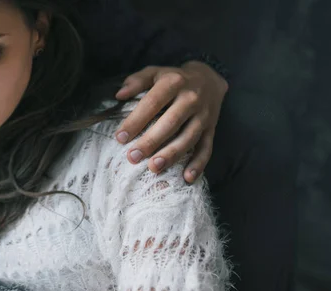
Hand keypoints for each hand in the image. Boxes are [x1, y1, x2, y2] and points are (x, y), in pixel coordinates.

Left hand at [115, 61, 228, 182]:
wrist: (209, 78)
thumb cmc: (173, 78)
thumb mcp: (155, 72)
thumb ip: (137, 81)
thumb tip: (119, 95)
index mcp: (174, 82)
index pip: (152, 103)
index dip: (136, 120)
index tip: (120, 137)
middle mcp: (191, 99)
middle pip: (171, 123)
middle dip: (151, 141)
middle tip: (133, 157)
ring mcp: (204, 115)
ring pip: (188, 137)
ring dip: (172, 154)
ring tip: (154, 167)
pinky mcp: (212, 129)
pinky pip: (207, 148)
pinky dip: (198, 164)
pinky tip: (187, 178)